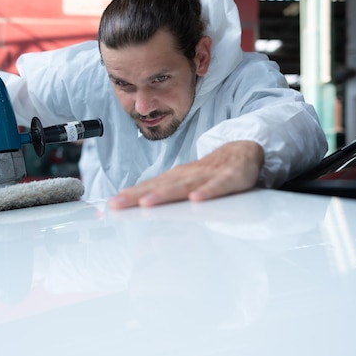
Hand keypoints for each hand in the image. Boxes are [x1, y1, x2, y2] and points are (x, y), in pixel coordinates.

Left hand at [108, 140, 263, 208]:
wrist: (242, 151)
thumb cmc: (209, 172)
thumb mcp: (185, 183)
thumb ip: (165, 194)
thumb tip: (138, 203)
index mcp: (176, 178)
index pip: (150, 187)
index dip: (131, 195)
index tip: (113, 205)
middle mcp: (188, 175)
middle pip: (160, 186)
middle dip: (138, 196)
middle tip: (120, 204)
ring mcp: (208, 175)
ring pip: (185, 186)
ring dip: (165, 194)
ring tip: (147, 203)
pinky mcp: (230, 178)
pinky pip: (219, 186)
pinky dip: (208, 192)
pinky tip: (196, 198)